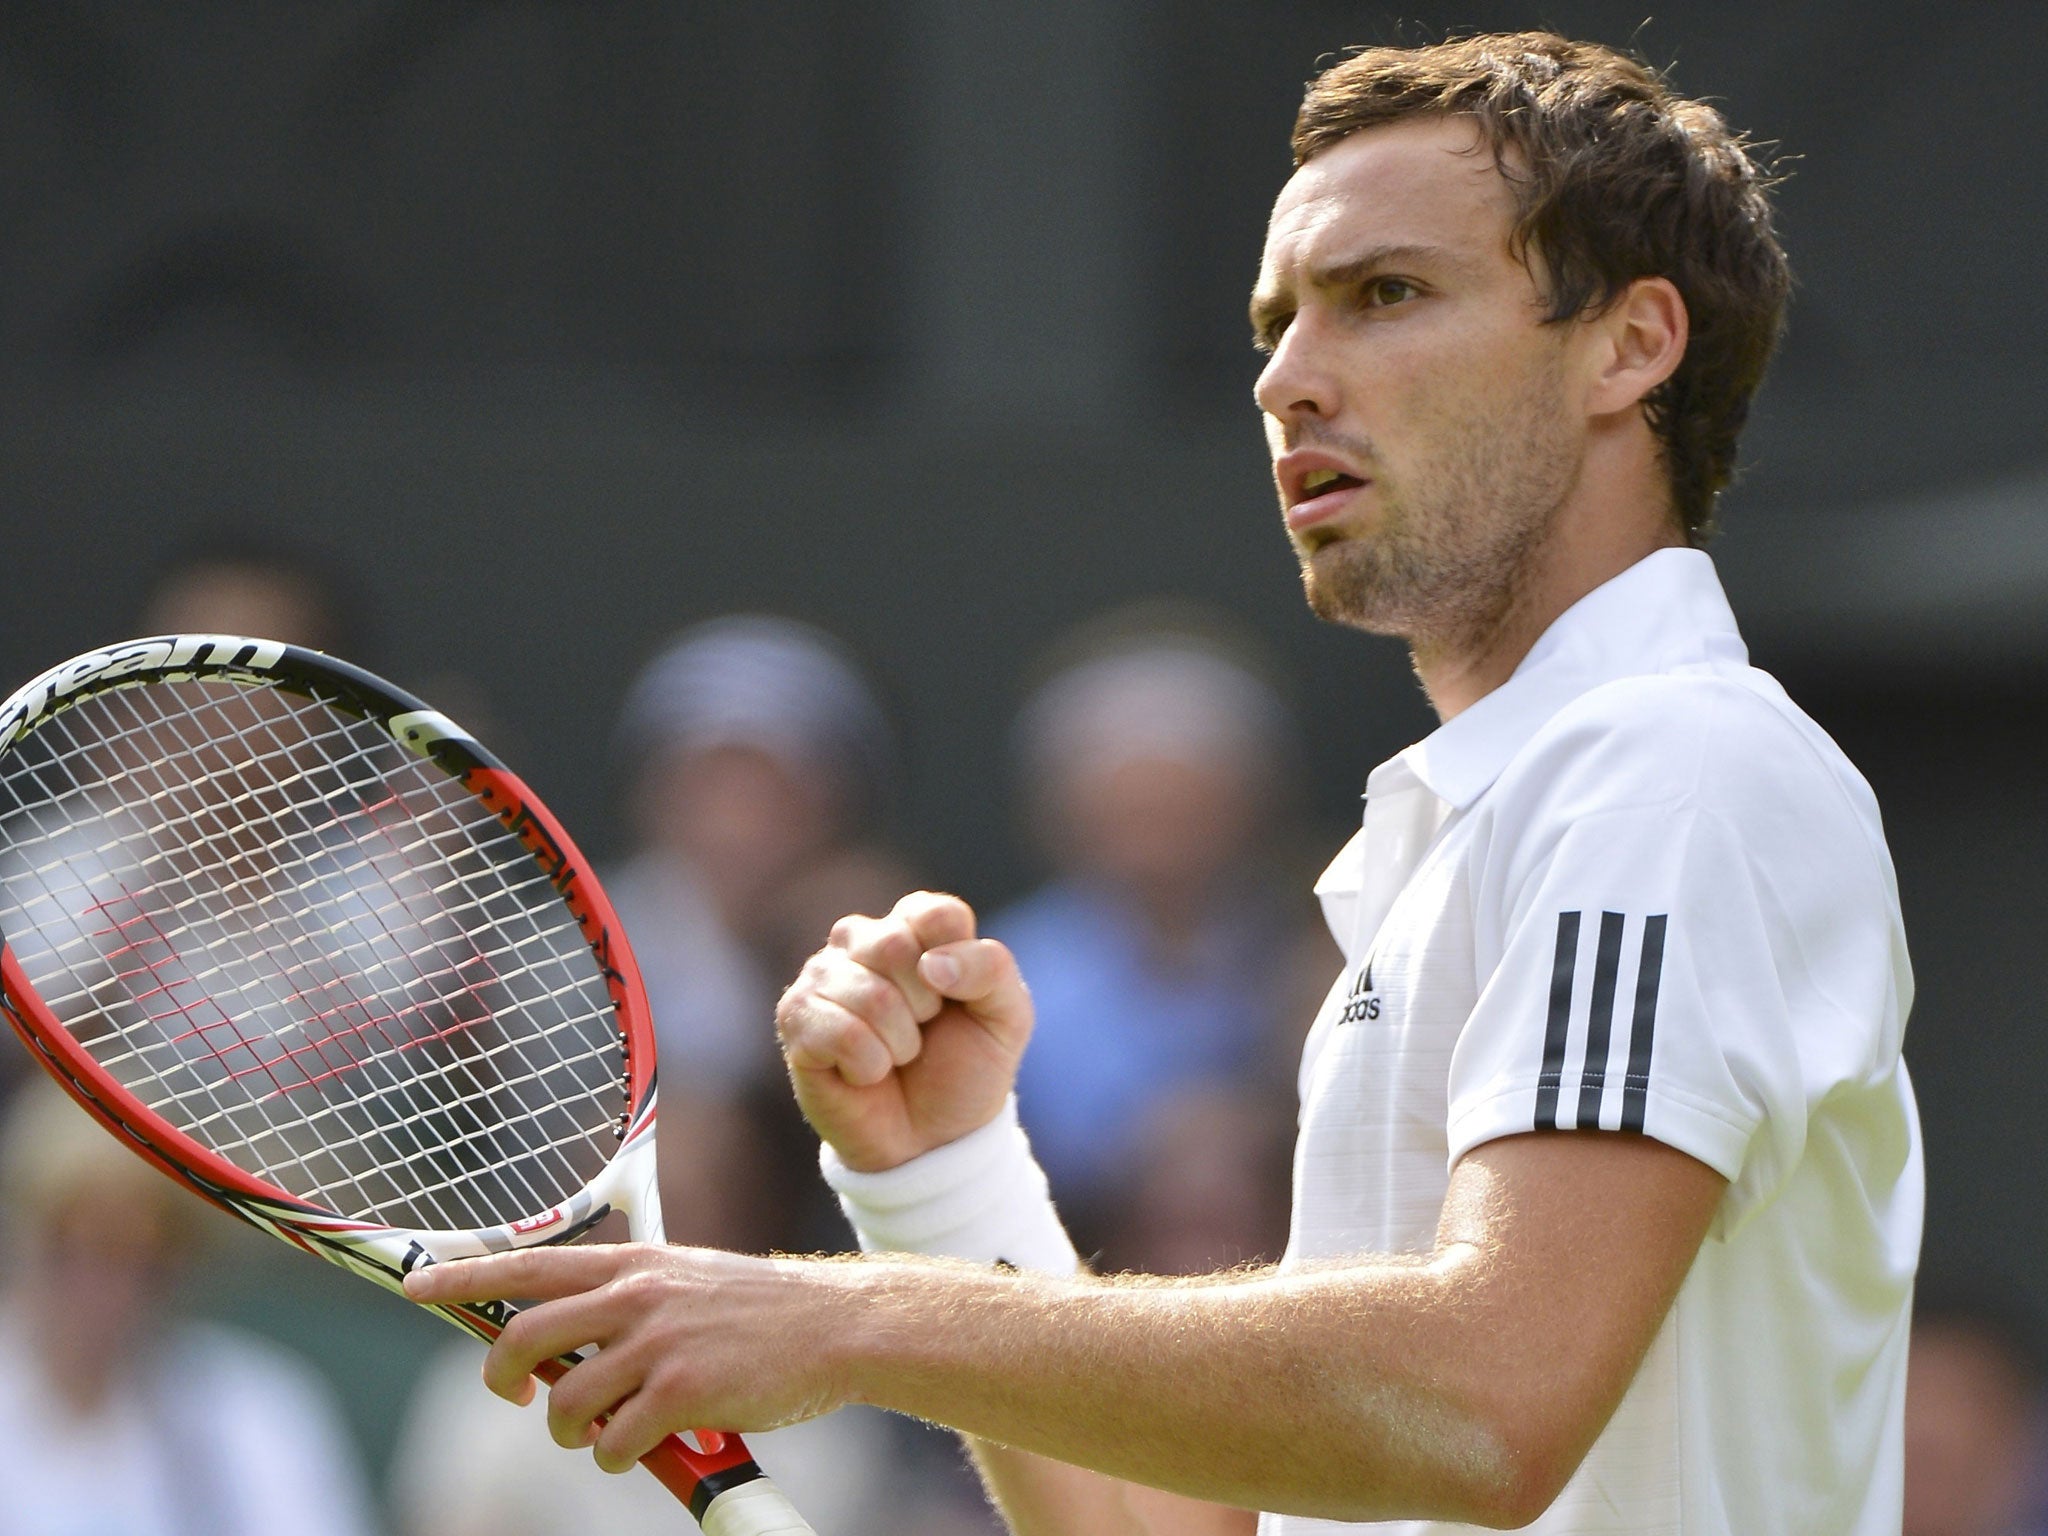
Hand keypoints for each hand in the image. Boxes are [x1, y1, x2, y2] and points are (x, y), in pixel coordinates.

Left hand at [402, 1244, 851, 1470]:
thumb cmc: (760, 1311)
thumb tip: (561, 1341)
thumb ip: (627, 1299)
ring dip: (574, 1432)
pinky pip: (614, 1444)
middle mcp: (637, 1294)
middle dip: (504, 1379)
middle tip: (522, 1396)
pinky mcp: (684, 1392)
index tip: (416, 1285)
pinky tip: (647, 1445)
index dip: (465, 1276)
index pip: (529, 1264)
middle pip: (525, 1337)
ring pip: (565, 1405)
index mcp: (634, 1261)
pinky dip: (619, 1457)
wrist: (836, 1326)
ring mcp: (659, 1343)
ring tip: (606, 1431)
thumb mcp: (686, 1280)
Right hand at [776, 890, 1031, 1171]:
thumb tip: (932, 963)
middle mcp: (862, 939)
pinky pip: (839, 1031)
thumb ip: (992, 970)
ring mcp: (822, 976)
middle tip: (923, 1032)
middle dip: (926, 1008)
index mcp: (914, 926)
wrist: (931, 1140)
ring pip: (870, 995)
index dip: (958, 966)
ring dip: (899, 1044)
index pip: (936, 915)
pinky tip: (866, 1072)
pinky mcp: (796, 1017)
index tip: (955, 1000)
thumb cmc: (966, 1068)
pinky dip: (868, 1064)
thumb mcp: (1007, 1018)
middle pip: (896, 947)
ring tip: (897, 1056)